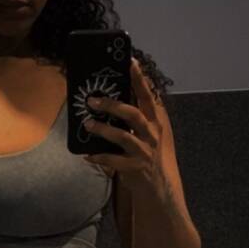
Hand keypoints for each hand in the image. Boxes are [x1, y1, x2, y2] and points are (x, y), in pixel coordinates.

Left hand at [82, 57, 164, 192]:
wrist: (161, 186)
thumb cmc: (151, 154)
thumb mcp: (150, 132)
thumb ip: (138, 115)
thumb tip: (115, 97)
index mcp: (155, 120)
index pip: (147, 95)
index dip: (139, 78)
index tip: (130, 61)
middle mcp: (152, 133)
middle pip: (133, 114)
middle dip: (112, 105)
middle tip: (93, 101)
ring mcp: (144, 151)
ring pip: (122, 136)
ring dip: (102, 129)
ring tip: (87, 124)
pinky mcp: (135, 167)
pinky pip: (113, 160)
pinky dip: (99, 156)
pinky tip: (87, 155)